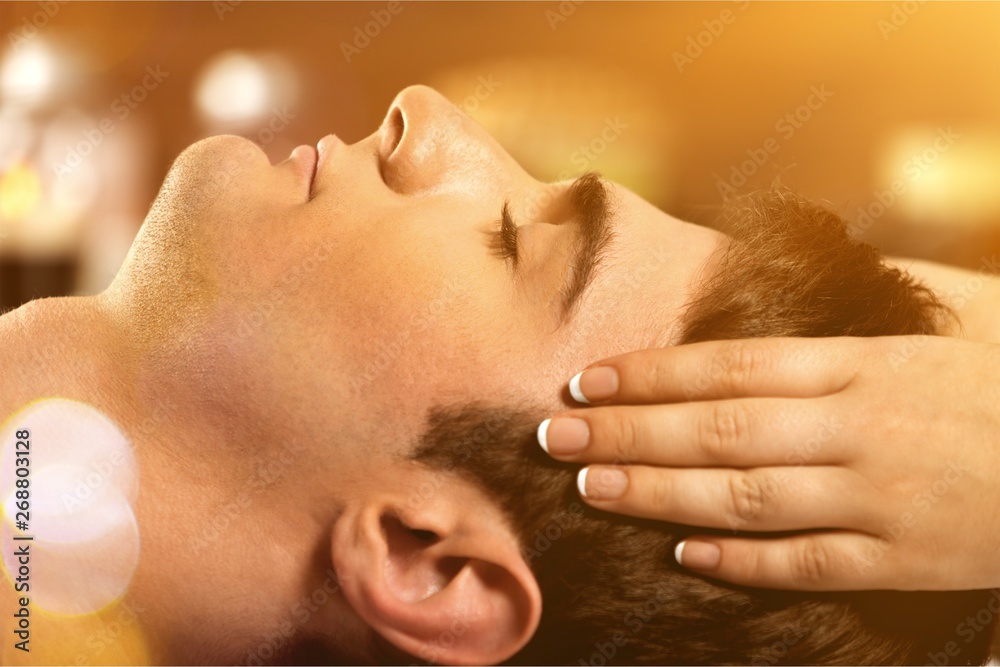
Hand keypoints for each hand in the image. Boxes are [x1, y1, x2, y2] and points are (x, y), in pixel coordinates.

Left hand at [538, 336, 999, 590]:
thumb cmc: (988, 395)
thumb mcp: (911, 349)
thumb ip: (821, 358)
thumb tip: (722, 360)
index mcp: (860, 367)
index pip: (730, 366)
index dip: (651, 374)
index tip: (587, 379)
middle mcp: (857, 429)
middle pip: (719, 430)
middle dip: (628, 431)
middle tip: (554, 431)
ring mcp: (878, 499)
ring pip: (747, 497)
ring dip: (659, 492)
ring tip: (592, 483)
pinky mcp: (903, 561)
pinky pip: (808, 564)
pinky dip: (742, 562)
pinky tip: (682, 553)